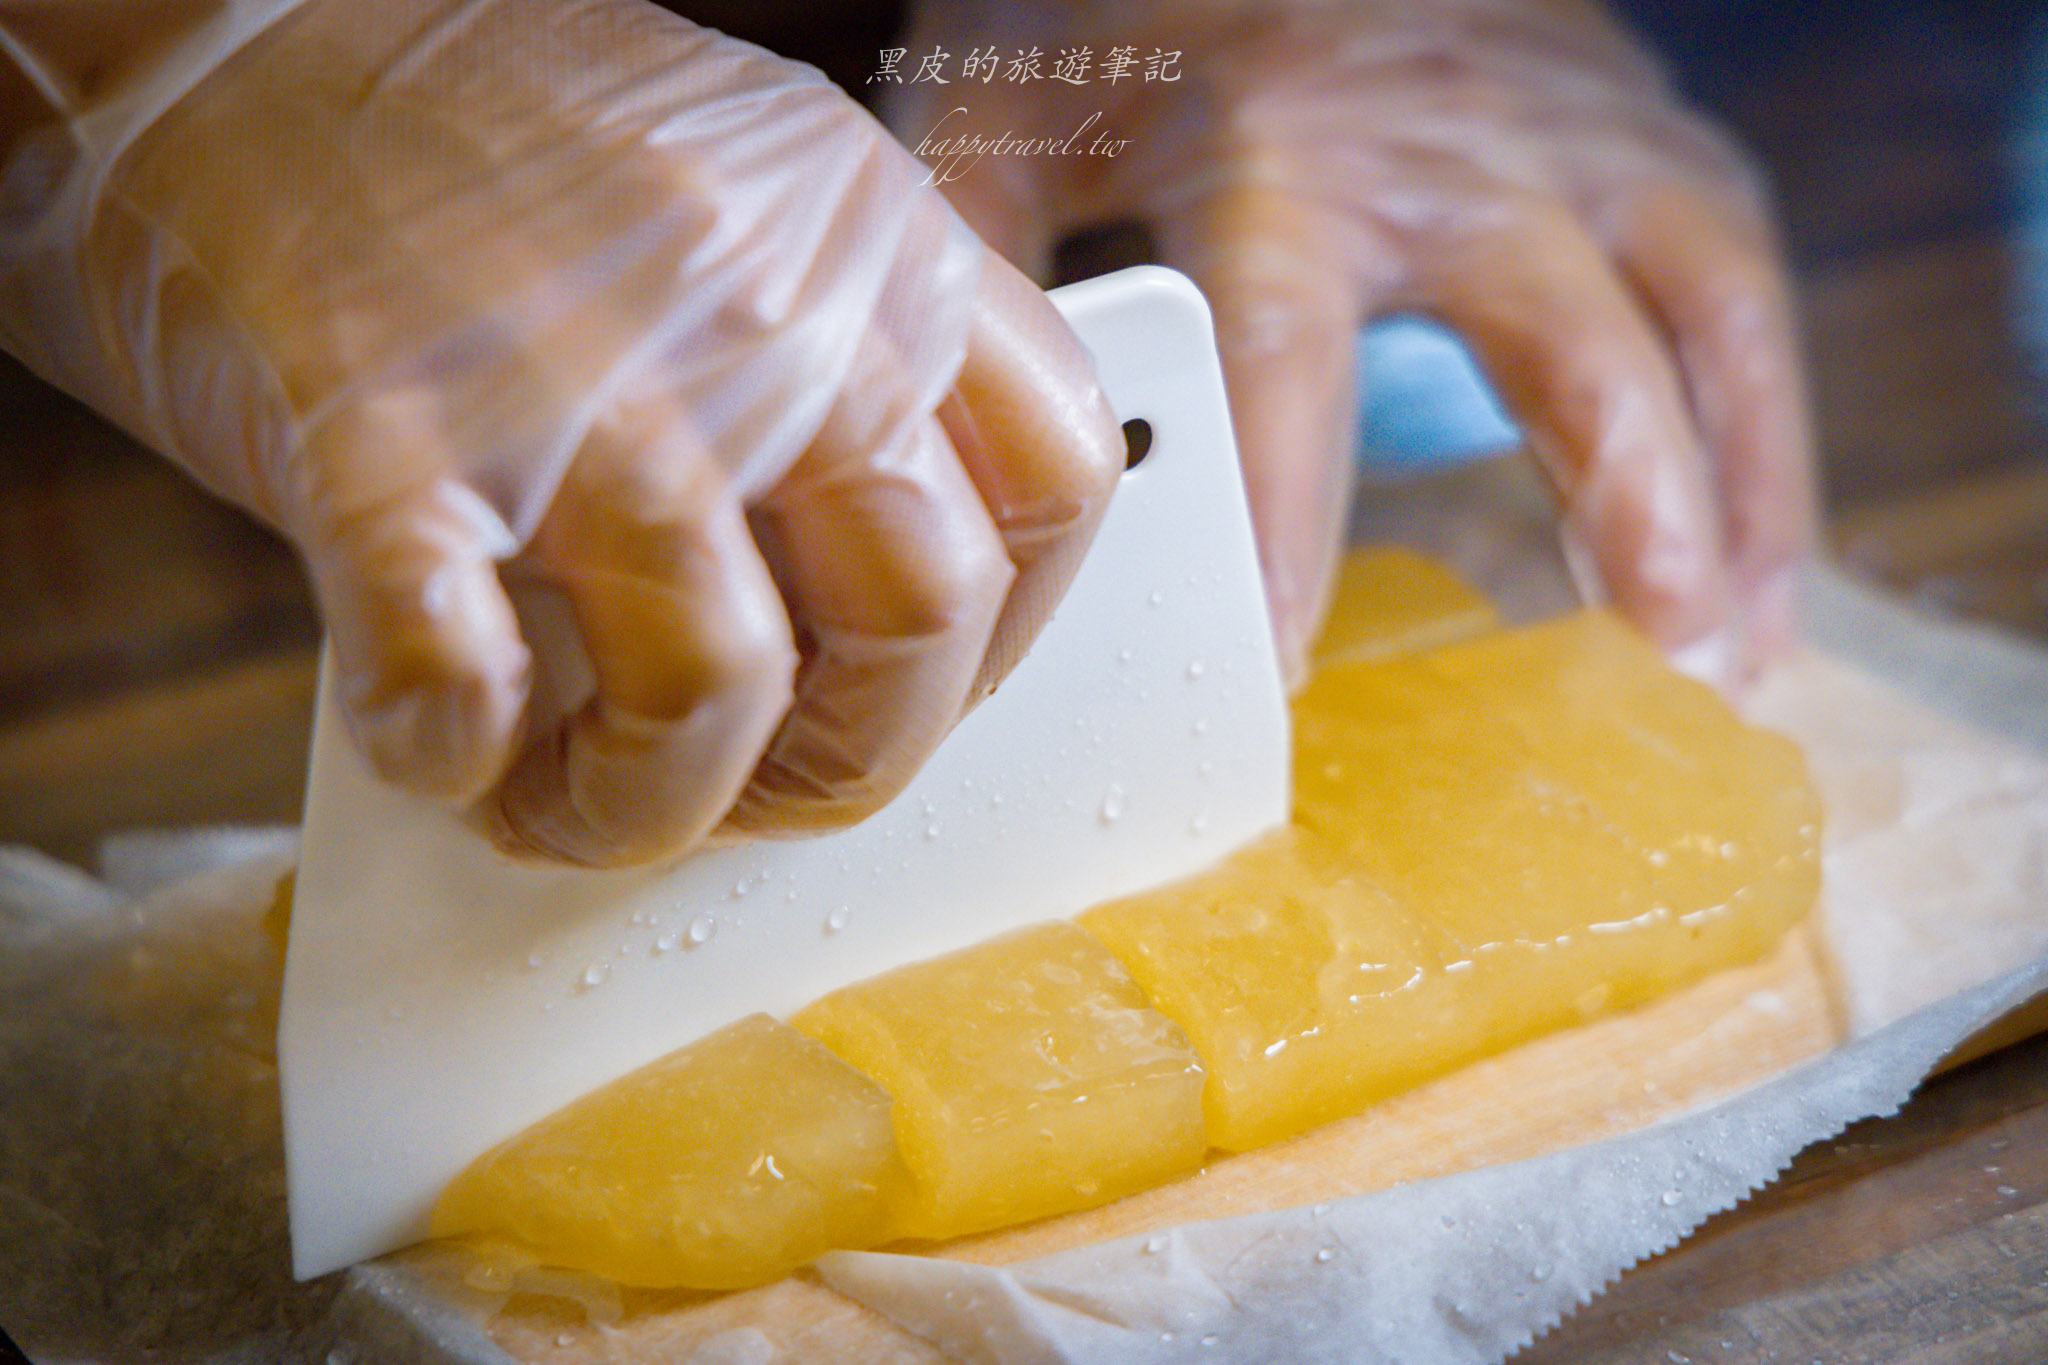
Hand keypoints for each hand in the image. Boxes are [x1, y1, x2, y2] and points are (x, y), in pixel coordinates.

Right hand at [0, 0, 1122, 865]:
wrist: (236, 16)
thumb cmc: (481, 130)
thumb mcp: (747, 190)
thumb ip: (831, 359)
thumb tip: (840, 592)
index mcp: (870, 244)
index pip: (1054, 483)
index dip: (1003, 637)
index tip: (917, 687)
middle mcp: (765, 312)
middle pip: (917, 623)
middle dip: (841, 765)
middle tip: (753, 794)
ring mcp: (586, 379)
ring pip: (713, 693)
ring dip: (638, 804)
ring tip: (566, 801)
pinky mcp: (392, 443)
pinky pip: (465, 680)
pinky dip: (452, 754)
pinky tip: (437, 738)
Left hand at [893, 0, 1815, 682]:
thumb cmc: (1129, 9)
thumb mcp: (1010, 118)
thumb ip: (984, 284)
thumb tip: (974, 471)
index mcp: (1269, 147)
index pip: (1284, 357)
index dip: (1288, 520)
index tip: (1282, 665)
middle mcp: (1447, 140)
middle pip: (1563, 333)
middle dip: (1622, 502)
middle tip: (1651, 658)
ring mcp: (1566, 125)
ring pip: (1695, 307)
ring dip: (1731, 486)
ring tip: (1730, 655)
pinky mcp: (1638, 124)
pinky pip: (1735, 276)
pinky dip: (1764, 421)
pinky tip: (1756, 554)